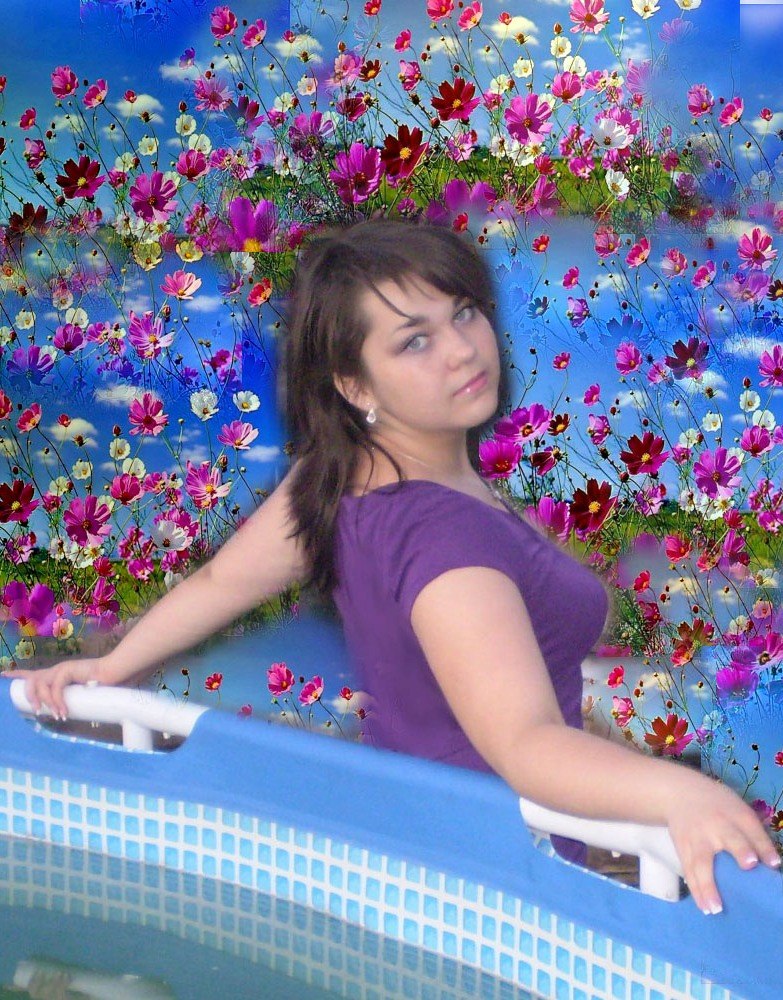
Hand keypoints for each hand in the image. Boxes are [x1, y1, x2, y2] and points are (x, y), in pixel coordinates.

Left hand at [5, 657, 105, 720]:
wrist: (115, 672)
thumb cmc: (102, 683)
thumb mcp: (79, 694)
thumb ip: (70, 700)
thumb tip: (65, 716)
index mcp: (56, 674)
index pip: (32, 673)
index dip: (17, 675)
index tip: (3, 675)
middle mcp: (55, 669)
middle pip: (31, 680)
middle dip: (30, 697)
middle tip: (35, 711)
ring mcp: (61, 668)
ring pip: (41, 685)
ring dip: (46, 703)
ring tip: (56, 715)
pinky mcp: (67, 670)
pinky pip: (55, 689)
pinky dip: (58, 702)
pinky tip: (64, 712)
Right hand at [666, 772, 779, 913]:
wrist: (679, 794)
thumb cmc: (718, 808)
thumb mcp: (738, 812)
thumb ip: (756, 836)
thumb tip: (773, 865)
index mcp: (734, 814)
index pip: (752, 829)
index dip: (761, 844)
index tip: (771, 862)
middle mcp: (716, 825)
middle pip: (728, 839)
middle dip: (740, 851)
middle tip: (749, 865)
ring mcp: (696, 837)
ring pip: (701, 862)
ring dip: (707, 885)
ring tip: (714, 909)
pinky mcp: (682, 847)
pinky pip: (688, 870)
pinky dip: (695, 888)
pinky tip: (703, 906)